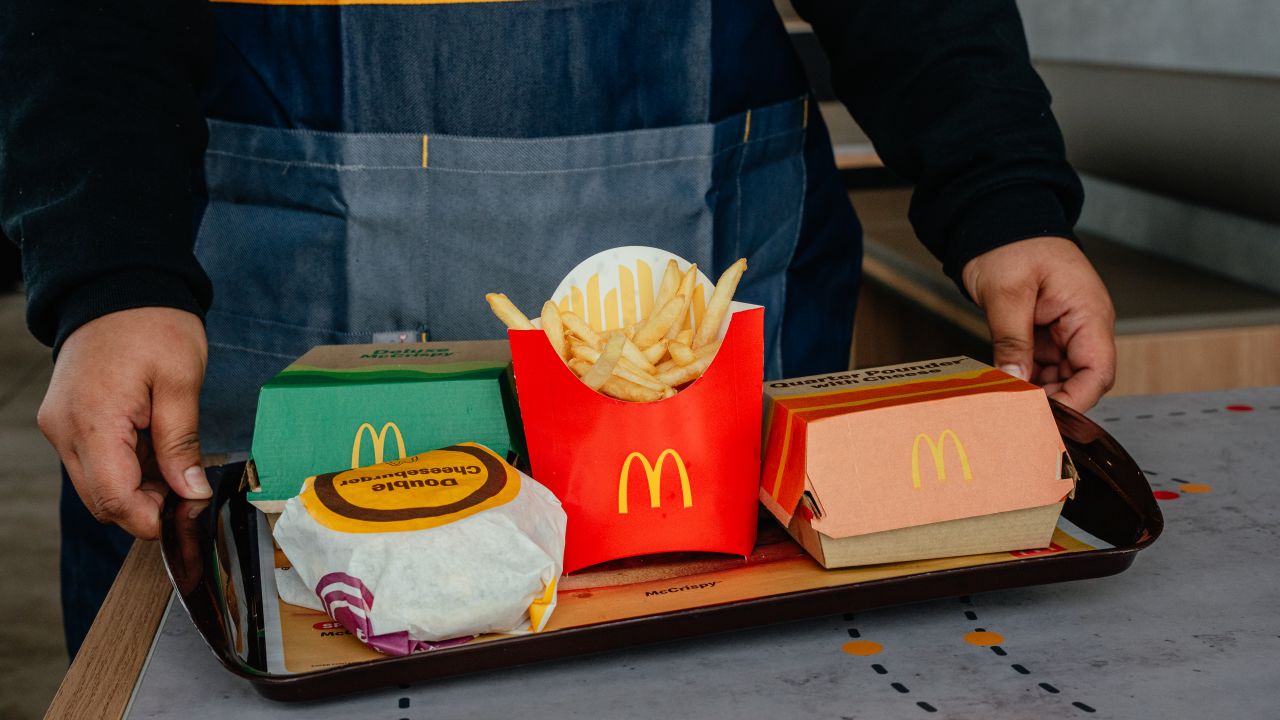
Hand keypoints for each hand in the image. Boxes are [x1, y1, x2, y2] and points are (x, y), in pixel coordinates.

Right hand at [38, 307, 209, 538]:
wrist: (117, 286)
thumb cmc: (153, 324)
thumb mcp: (180, 382)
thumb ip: (181, 443)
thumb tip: (190, 493)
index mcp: (93, 423)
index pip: (115, 500)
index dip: (153, 518)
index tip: (189, 510)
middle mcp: (65, 431)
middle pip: (103, 501)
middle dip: (147, 504)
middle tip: (188, 484)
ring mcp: (62, 426)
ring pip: (98, 485)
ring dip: (137, 485)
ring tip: (173, 455)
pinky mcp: (67, 421)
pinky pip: (94, 462)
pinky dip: (126, 466)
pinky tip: (154, 444)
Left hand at [962, 236, 1115, 410]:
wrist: (997, 221)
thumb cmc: (1011, 244)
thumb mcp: (1007, 294)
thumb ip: (1012, 340)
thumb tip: (1015, 381)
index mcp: (1088, 313)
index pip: (1097, 371)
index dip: (1076, 399)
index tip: (1047, 418)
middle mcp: (1084, 325)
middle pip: (1080, 380)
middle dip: (1053, 400)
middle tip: (1018, 415)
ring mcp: (1065, 330)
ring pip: (1060, 377)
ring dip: (1037, 391)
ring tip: (1007, 403)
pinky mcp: (1046, 333)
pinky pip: (1042, 366)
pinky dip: (1026, 378)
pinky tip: (1006, 386)